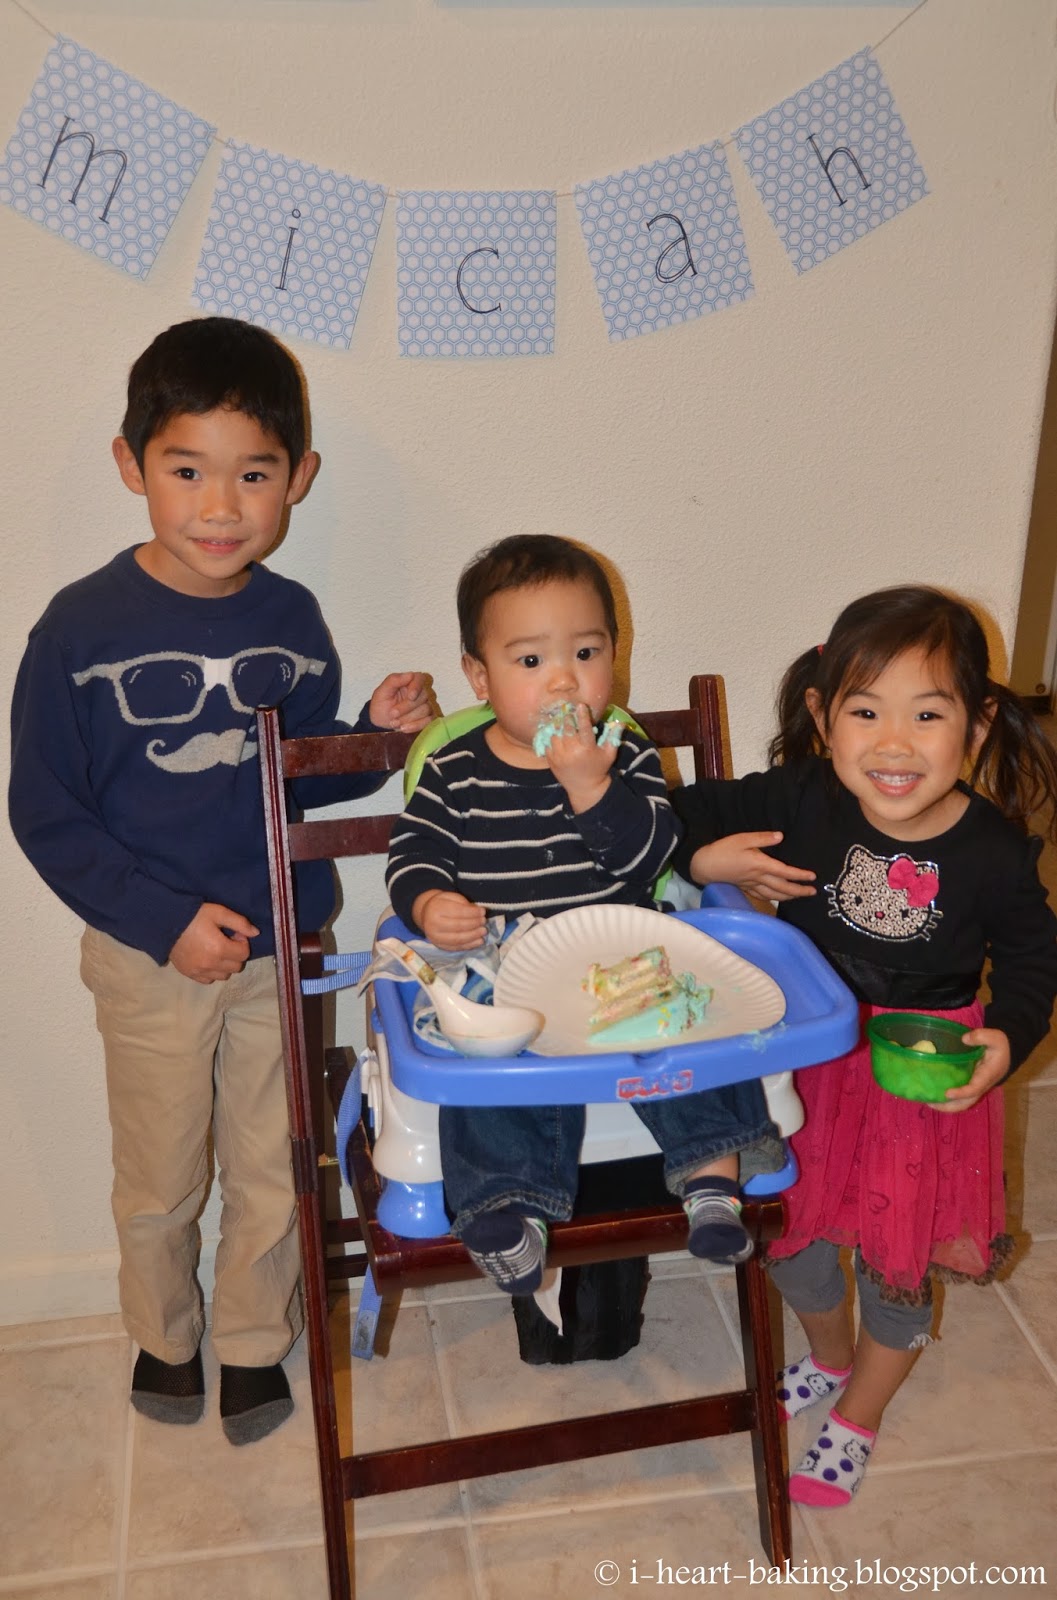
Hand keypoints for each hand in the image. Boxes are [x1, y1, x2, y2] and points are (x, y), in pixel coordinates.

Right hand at [169, 903, 258, 983]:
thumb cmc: (193, 916)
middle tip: (226, 941)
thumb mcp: (218, 912)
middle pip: (236, 967)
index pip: (244, 954)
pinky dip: (212, 972)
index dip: (242, 942)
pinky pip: (208, 980)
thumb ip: (239, 922)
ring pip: (224, 976)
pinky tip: (207, 958)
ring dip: (225, 965)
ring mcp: (199, 971)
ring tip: (216, 950)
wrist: (165, 923)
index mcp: (219, 949)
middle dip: (235, 954)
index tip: (234, 934)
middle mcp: (211, 964)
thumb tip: (256, 933)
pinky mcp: (189, 974)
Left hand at [369, 671, 434, 732]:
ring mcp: (427, 705)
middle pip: (423, 696)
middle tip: (392, 714)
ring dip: (408, 718)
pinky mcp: (428, 718)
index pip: (421, 678)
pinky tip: (404, 728)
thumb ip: (394, 680)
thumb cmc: (381, 703)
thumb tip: (410, 675)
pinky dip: (416, 726)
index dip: (417, 687)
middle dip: (407, 707)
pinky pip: (429, 721)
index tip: (410, 697)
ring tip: (394, 723)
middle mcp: (422, 691)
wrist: (380, 720)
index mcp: (411, 681)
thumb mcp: (382, 691)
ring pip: (426, 710)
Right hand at [414, 889, 487, 950]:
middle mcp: (433, 924)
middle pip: (457, 926)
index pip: (457, 912)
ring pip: (457, 939)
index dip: (472, 912)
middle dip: (474, 924)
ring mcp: (435, 937)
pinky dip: (469, 945)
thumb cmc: (442, 903)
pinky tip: (479, 941)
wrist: (425, 914)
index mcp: (435, 908)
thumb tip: (478, 912)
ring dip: (473, 936)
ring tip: (483, 932)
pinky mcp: (439, 946)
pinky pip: (456, 947)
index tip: (483, 911)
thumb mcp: (450, 897)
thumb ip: (463, 903)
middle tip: (484, 922)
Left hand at [546, 702, 615, 812]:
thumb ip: (613, 737)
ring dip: (558, 727)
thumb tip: (620, 722)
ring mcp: (559, 756)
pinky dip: (551, 738)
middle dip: (567, 717)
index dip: (582, 715)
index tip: (580, 705)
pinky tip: (556, 734)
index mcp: (587, 748)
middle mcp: (572, 751)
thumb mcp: (609, 754)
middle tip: (567, 711)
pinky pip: (548, 744)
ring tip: (561, 722)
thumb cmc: (599, 768)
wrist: (584, 788)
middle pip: (567, 728)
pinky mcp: (551, 760)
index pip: (584, 728)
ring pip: (555, 734)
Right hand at [688, 833, 815, 901]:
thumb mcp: (742, 839)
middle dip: (799, 891)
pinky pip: (763, 896)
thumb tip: (781, 836)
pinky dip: (774, 898)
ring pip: (774, 895)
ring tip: (799, 896)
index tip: (813, 877)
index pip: (784, 872)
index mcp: (760, 865)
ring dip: (789, 897)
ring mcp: (751, 885)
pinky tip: (777, 898)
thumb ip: (762, 838)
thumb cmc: (723, 850)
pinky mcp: (745, 888)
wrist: (704, 866)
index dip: (799, 875)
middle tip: (812, 892)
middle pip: (782, 888)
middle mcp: (758, 878)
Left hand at [932, 1027, 1009, 1112]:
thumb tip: (964, 1039)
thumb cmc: (1000, 1047)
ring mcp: (975, 1088)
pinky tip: (933, 1093)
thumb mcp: (996, 1038)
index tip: (947, 1093)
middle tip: (930, 1103)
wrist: (1007, 1055)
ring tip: (928, 1101)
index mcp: (986, 1076)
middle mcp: (981, 1086)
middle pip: (966, 1103)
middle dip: (949, 1106)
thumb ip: (982, 1036)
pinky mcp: (970, 1086)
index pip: (974, 1089)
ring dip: (946, 1105)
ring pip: (962, 1103)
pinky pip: (959, 1097)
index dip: (961, 1093)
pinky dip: (947, 1099)